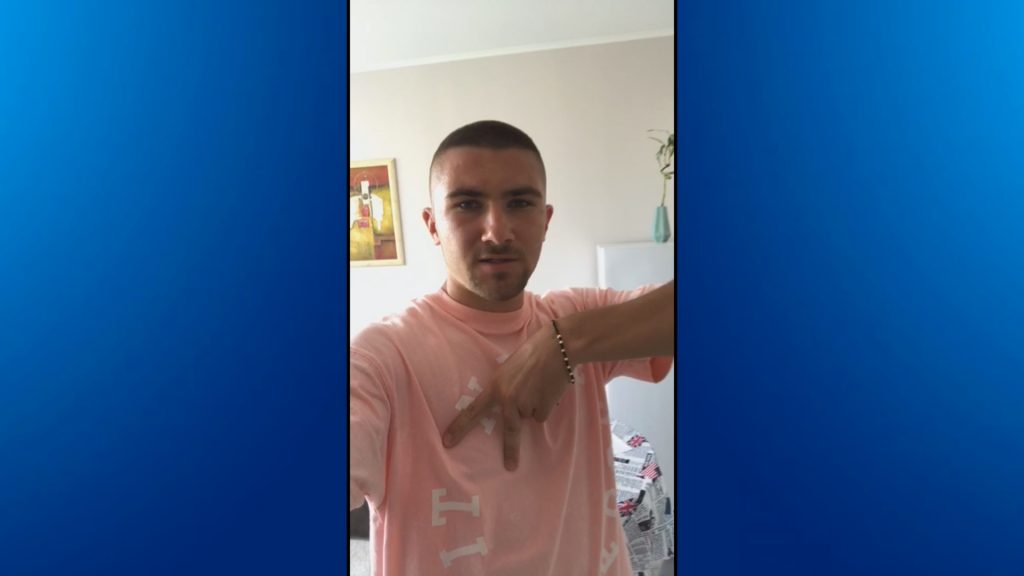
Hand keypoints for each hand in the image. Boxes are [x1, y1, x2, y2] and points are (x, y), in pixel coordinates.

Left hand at [442, 324, 572, 470]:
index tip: (447, 442)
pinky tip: (548, 389)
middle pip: (510, 430)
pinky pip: (542, 414)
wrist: (557, 348)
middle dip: (511, 451)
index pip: (473, 411)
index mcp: (496, 388)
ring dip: (533, 405)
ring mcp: (526, 405)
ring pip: (529, 416)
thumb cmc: (531, 354)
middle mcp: (509, 400)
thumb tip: (511, 409)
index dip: (459, 428)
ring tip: (539, 384)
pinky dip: (545, 405)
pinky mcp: (543, 408)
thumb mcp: (508, 370)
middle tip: (510, 467)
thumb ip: (504, 390)